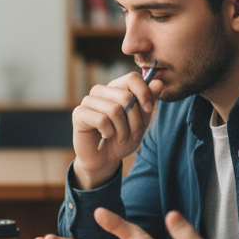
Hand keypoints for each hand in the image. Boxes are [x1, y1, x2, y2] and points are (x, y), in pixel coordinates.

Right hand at [72, 70, 162, 189]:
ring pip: (114, 109)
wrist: (104, 159)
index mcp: (115, 88)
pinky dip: (109, 132)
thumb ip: (149, 101)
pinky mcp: (79, 114)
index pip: (132, 78)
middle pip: (126, 96)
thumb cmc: (121, 139)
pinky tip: (105, 135)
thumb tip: (158, 82)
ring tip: (119, 137)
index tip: (148, 110)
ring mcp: (88, 101)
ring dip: (122, 129)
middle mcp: (100, 91)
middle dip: (135, 120)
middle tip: (133, 133)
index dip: (144, 93)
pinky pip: (102, 120)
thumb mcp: (141, 121)